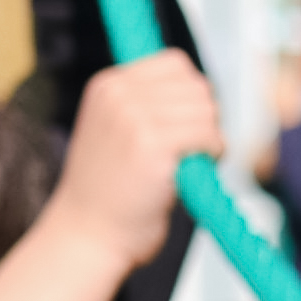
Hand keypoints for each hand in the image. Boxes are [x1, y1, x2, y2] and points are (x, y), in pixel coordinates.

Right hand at [52, 50, 219, 263]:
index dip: (192, 95)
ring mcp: (134, 118)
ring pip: (207, 109)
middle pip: (196, 85)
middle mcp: (119, 94)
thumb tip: (202, 91)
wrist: (86, 237)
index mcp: (108, 85)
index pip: (175, 64)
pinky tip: (196, 172)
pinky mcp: (153, 146)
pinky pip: (209, 136)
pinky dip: (214, 154)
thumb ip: (145, 106)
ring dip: (211, 138)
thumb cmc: (108, 192)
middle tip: (194, 149)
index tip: (188, 123)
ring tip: (192, 162)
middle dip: (205, 117)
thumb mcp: (114, 131)